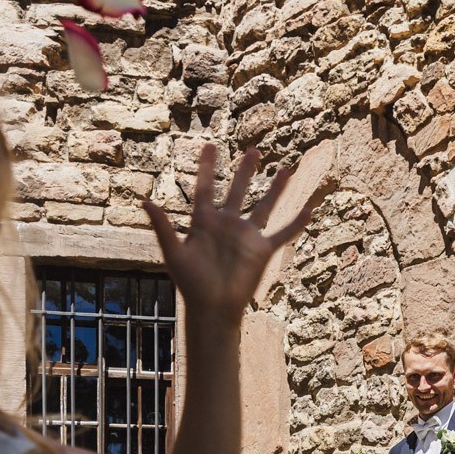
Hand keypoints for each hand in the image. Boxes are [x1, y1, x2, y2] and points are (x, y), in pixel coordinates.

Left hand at [142, 146, 320, 320]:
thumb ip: (162, 226)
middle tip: (253, 150)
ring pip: (265, 206)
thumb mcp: (173, 252)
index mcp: (204, 221)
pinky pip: (283, 234)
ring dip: (276, 188)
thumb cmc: (191, 283)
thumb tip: (144, 201)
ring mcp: (246, 236)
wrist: (212, 308)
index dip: (207, 167)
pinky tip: (310, 209)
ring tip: (286, 169)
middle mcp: (227, 225)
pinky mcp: (262, 250)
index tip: (209, 145)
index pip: (206, 187)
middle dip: (246, 170)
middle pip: (238, 190)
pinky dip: (296, 223)